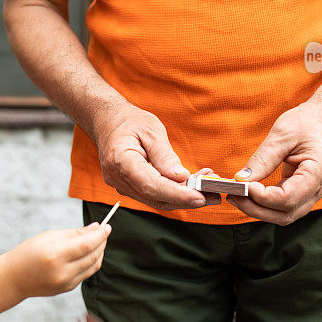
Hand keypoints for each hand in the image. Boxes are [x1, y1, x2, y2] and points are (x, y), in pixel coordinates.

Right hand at [6, 223, 110, 297]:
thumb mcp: (49, 236)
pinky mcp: (68, 288)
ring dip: (100, 251)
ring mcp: (66, 283)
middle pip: (93, 255)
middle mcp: (62, 272)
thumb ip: (74, 233)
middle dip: (102, 241)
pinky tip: (89, 252)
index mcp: (55, 255)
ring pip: (93, 266)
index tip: (107, 226)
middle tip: (104, 231)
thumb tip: (95, 228)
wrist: (15, 278)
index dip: (100, 234)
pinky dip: (92, 261)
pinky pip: (87, 273)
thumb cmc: (29, 252)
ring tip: (98, 240)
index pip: (86, 244)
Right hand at [93, 103, 212, 209]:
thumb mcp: (151, 130)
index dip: (177, 194)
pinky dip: (172, 193)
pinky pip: (152, 195)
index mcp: (120, 160)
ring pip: (155, 200)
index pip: (151, 185)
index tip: (200, 197)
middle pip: (155, 198)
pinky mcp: (128, 187)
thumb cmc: (129, 122)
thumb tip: (181, 177)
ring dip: (182, 197)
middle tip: (214, 194)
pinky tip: (190, 185)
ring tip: (207, 187)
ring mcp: (121, 185)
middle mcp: (117, 178)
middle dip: (186, 199)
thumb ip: (165, 155)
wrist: (107, 122)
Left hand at [226, 97, 321, 224]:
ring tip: (237, 195)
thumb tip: (241, 179)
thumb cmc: (307, 121)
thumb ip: (263, 159)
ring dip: (259, 210)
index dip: (262, 197)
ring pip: (286, 214)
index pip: (288, 198)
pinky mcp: (307, 191)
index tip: (242, 186)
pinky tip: (250, 193)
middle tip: (233, 195)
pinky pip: (286, 206)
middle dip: (256, 209)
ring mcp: (316, 192)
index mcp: (319, 171)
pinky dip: (267, 203)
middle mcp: (321, 188)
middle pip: (286, 214)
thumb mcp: (282, 134)